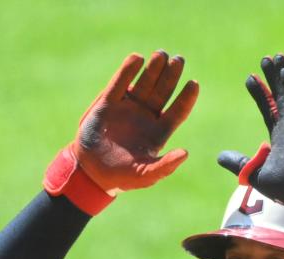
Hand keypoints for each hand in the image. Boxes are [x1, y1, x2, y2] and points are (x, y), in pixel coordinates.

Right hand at [74, 50, 198, 192]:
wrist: (90, 173)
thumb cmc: (121, 177)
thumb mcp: (145, 175)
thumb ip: (164, 166)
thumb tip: (185, 153)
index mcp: (158, 131)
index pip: (177, 111)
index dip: (186, 98)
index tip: (193, 83)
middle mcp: (146, 116)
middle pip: (163, 92)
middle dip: (170, 76)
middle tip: (177, 60)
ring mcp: (128, 108)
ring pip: (144, 83)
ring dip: (153, 69)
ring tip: (160, 56)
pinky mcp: (108, 104)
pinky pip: (119, 84)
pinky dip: (127, 71)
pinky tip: (136, 59)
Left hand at [218, 55, 283, 204]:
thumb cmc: (282, 187)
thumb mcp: (253, 173)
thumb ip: (238, 162)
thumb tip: (220, 156)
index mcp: (281, 136)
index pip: (269, 108)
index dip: (260, 93)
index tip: (250, 78)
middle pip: (281, 96)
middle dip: (272, 78)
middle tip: (266, 58)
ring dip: (283, 75)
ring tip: (276, 57)